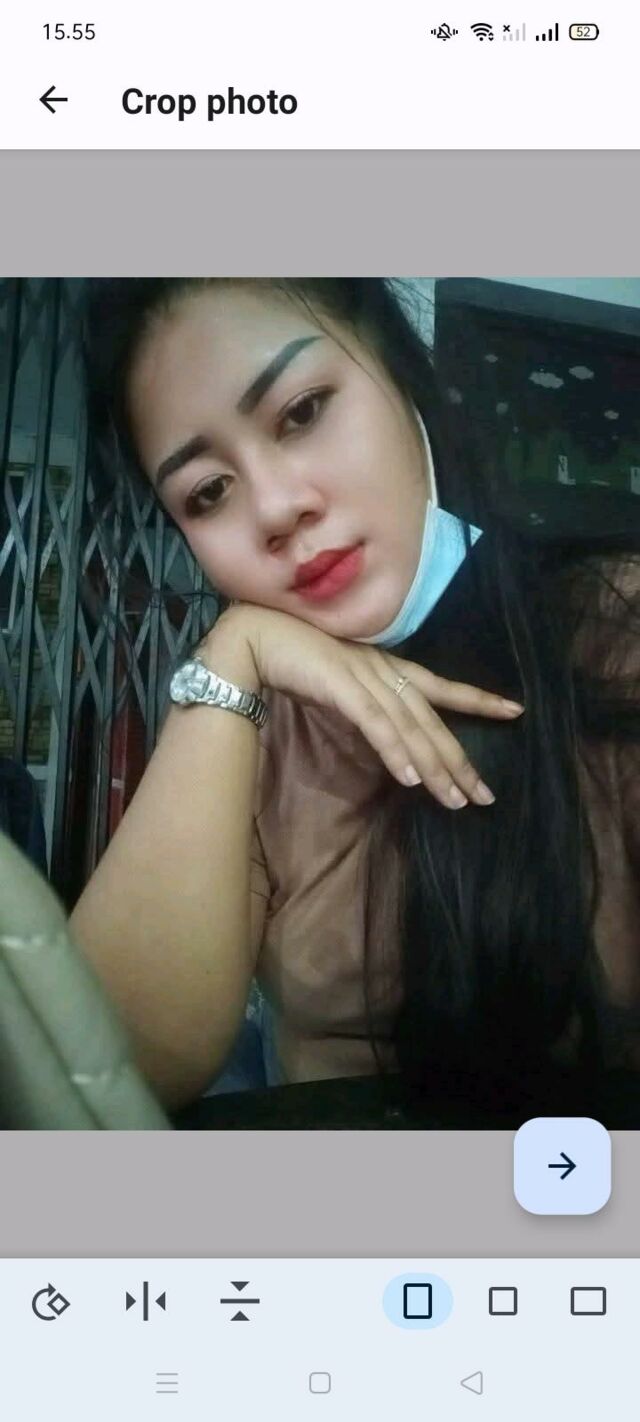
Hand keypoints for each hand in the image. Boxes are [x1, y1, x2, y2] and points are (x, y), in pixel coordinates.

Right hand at [215, 603, 523, 809]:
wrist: (254, 636)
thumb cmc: (291, 656)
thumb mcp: (339, 681)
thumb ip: (363, 703)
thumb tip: (382, 731)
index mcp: (386, 666)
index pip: (441, 686)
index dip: (477, 699)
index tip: (514, 711)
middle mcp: (384, 672)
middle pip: (432, 721)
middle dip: (460, 761)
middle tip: (485, 795)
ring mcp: (365, 678)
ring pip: (411, 730)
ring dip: (434, 768)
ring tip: (456, 801)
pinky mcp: (343, 688)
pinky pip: (377, 726)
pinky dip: (396, 752)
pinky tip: (412, 779)